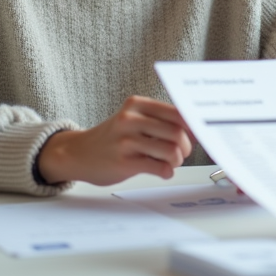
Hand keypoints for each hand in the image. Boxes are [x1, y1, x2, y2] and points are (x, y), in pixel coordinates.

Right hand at [36, 95, 192, 185]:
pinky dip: (167, 171)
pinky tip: (163, 171)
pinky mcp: (123, 162)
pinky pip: (158, 167)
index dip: (192, 126)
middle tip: (183, 152)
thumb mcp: (131, 119)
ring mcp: (126, 141)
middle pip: (177, 132)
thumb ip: (158, 121)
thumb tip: (193, 129)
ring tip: (171, 162)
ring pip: (170, 150)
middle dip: (186, 146)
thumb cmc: (112, 137)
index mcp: (136, 105)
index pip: (176, 112)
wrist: (77, 153)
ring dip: (177, 160)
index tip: (197, 134)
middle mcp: (130, 119)